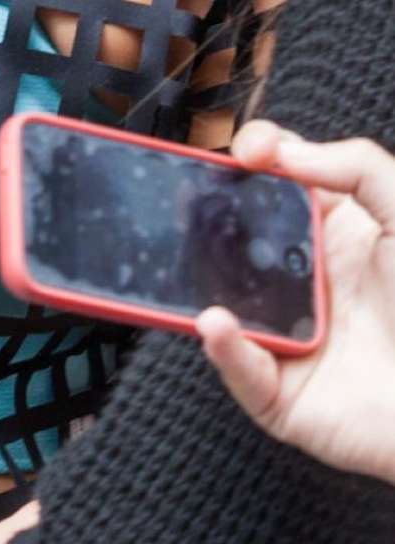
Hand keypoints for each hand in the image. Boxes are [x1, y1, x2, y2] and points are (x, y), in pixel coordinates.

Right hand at [197, 121, 394, 484]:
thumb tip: (282, 150)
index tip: (248, 152)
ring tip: (187, 260)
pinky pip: (241, 370)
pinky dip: (223, 348)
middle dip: (205, 214)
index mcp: (335, 234)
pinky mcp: (285, 393)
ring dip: (198, 282)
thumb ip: (355, 166)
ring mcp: (291, 336)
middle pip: (236, 237)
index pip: (279, 183)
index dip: (257, 157)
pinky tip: (218, 322)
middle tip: (187, 197)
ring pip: (225, 300)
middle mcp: (306, 281)